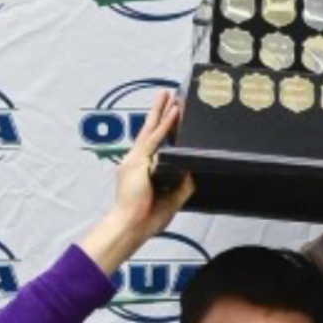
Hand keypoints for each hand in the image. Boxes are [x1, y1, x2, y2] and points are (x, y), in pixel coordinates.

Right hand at [79, 91, 196, 272]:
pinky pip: (154, 139)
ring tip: (170, 96)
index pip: (151, 145)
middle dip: (158, 112)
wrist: (131, 227)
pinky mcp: (138, 162)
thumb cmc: (144, 219)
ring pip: (151, 130)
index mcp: (139, 170)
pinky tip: (174, 113)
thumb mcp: (171, 201)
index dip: (160, 130)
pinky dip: (165, 125)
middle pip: (148, 131)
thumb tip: (191, 174)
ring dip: (162, 112)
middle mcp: (135, 162)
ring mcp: (135, 160)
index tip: (168, 117)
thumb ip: (181, 187)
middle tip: (166, 96)